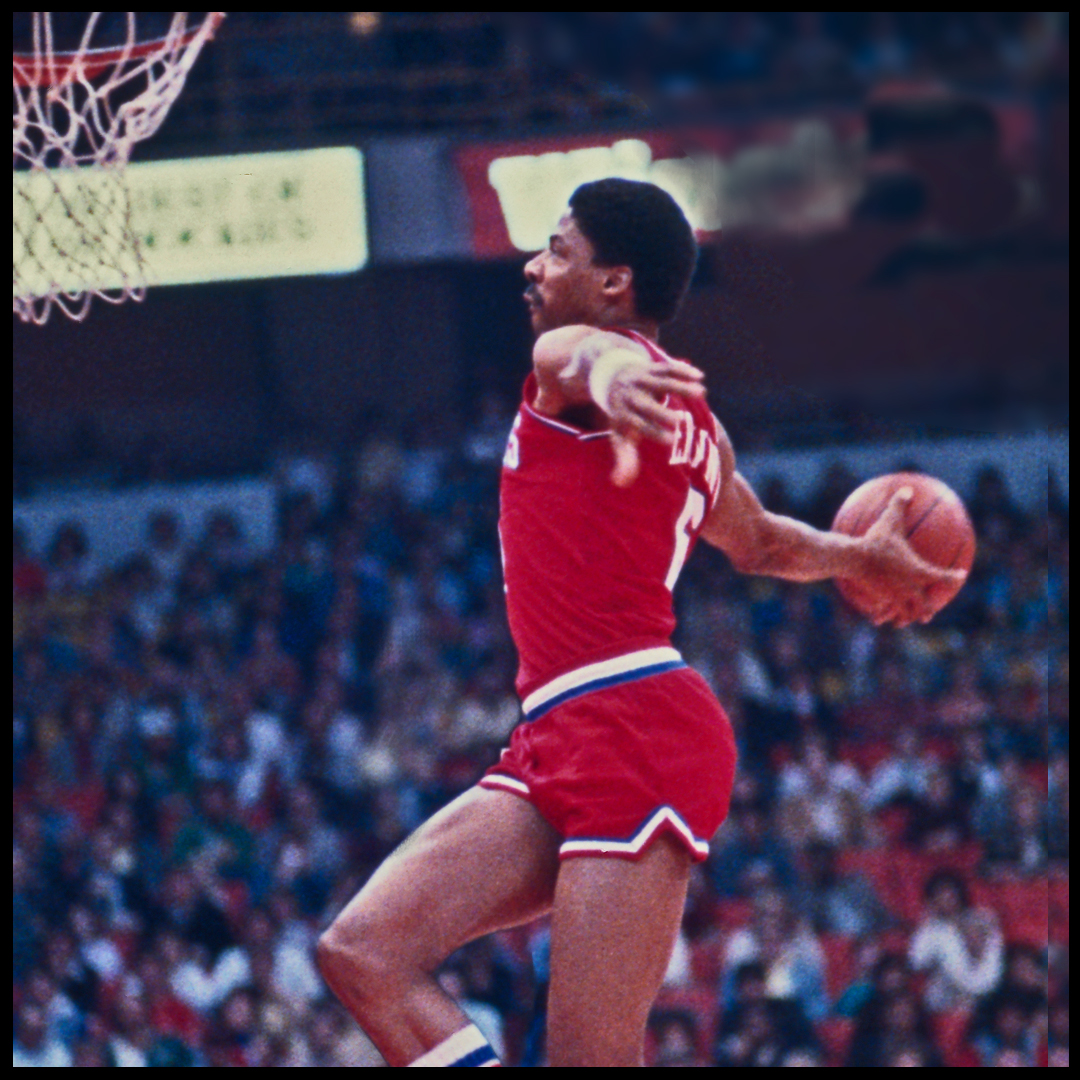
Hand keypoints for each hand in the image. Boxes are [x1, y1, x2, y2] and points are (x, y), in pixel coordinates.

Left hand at [602, 358, 704, 485]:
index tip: (671, 442)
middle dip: (660, 412)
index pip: (637, 425)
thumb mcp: (619, 434)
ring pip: (660, 381)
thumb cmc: (621, 414)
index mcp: (623, 414)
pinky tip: (700, 376)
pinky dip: (682, 370)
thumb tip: (621, 483)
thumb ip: (624, 459)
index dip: (653, 432)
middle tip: (679, 421)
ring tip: (702, 393)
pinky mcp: (651, 367)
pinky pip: (667, 367)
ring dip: (680, 386)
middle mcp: (631, 395)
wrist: (610, 376)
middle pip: (645, 404)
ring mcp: (641, 379)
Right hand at [857, 488, 966, 626]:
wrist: (854, 558)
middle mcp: (910, 588)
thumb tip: (907, 488)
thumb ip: (900, 505)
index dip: (953, 577)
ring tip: (905, 620)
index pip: (942, 576)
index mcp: (919, 571)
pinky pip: (881, 611)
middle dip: (927, 610)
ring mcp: (894, 596)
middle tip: (930, 611)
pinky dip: (881, 615)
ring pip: (904, 612)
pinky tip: (876, 618)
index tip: (960, 576)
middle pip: (924, 604)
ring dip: (906, 617)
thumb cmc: (874, 540)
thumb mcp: (888, 520)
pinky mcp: (878, 600)